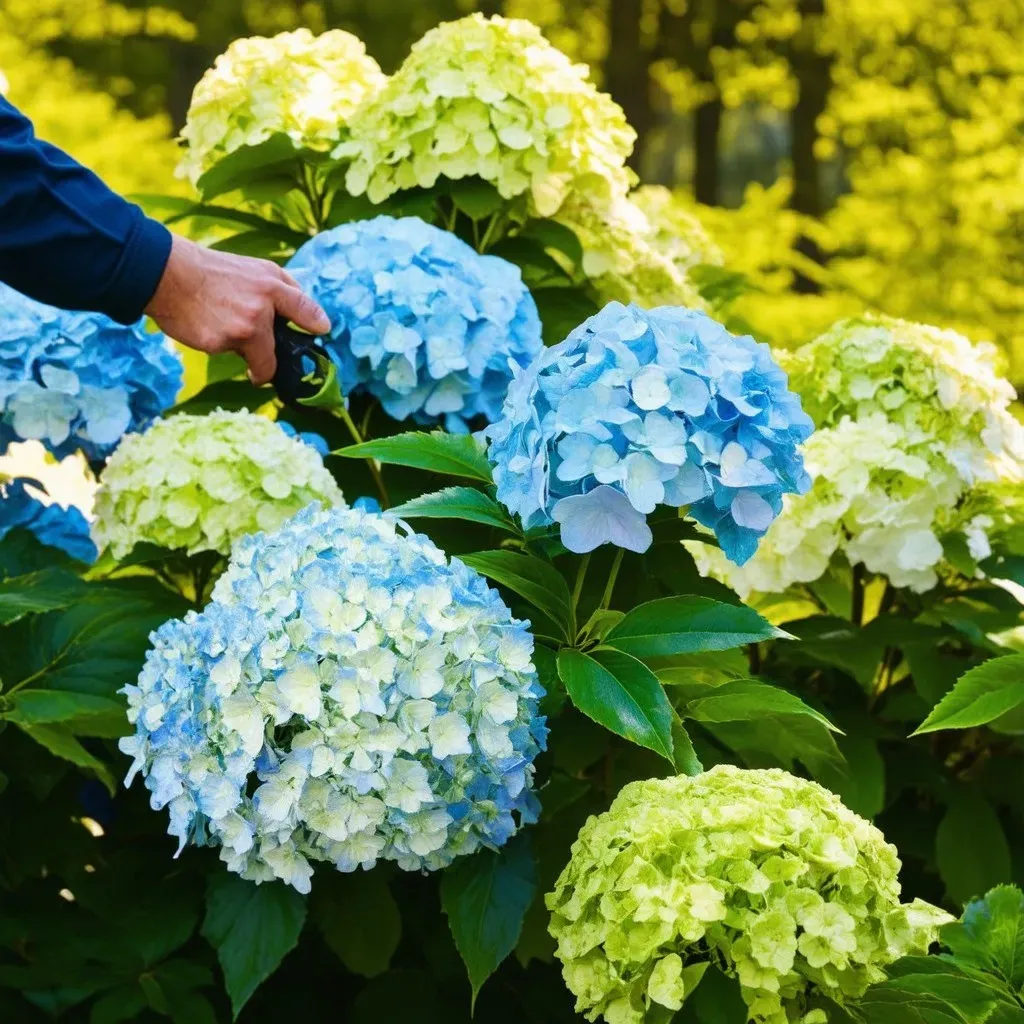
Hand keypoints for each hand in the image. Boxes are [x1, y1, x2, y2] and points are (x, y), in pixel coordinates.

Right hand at [144, 234, 329, 385]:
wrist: (165, 274)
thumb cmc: (208, 272)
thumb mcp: (250, 268)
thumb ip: (277, 288)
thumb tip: (303, 310)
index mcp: (271, 285)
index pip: (303, 307)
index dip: (315, 322)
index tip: (322, 331)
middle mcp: (261, 307)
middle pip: (278, 350)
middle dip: (271, 359)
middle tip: (264, 363)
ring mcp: (243, 327)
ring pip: (254, 356)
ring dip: (243, 350)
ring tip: (221, 324)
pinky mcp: (220, 343)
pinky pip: (227, 354)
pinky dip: (219, 346)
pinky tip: (206, 327)